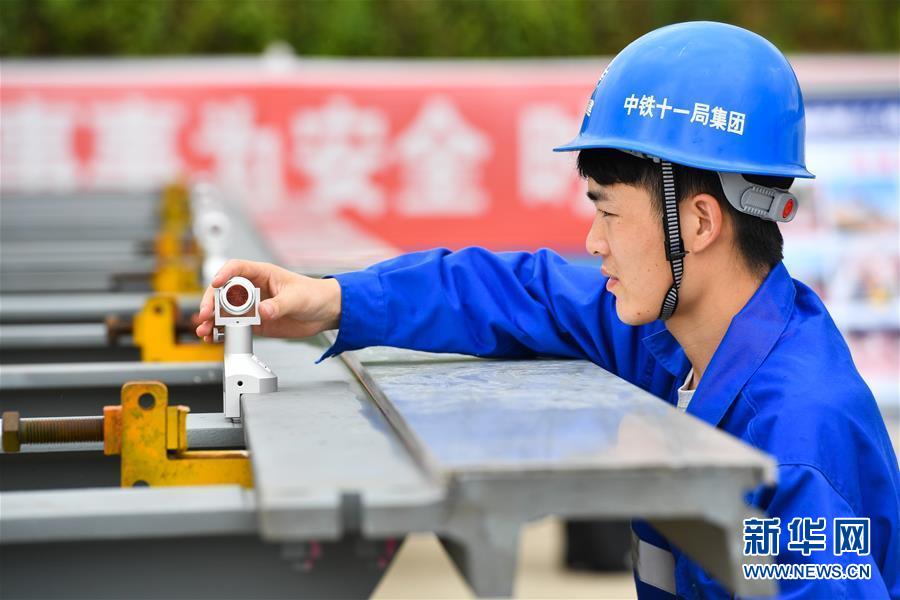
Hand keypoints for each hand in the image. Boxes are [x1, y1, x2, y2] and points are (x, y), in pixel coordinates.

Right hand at [193, 259, 341, 340]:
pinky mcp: (255, 323)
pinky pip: (233, 326)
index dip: (223, 274)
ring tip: (205, 330)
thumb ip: (279, 305)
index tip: (215, 284)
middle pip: (223, 292)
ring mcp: (252, 307)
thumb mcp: (297, 299)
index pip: (237, 269)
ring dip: (212, 320)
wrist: (324, 313)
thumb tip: (263, 311)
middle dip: (211, 303)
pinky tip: (214, 337)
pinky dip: (222, 332)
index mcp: (262, 274)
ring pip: (225, 311)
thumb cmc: (314, 295)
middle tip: (206, 315)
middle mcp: (253, 289)